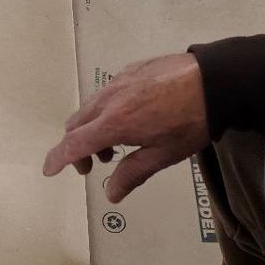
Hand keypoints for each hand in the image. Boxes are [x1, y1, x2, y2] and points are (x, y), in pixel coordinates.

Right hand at [42, 53, 210, 204]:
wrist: (215, 80)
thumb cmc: (191, 122)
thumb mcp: (164, 155)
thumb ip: (133, 174)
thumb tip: (112, 194)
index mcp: (114, 123)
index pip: (74, 144)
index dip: (58, 159)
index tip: (49, 170)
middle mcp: (108, 100)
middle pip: (75, 124)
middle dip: (77, 147)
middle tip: (97, 165)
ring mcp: (118, 81)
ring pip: (89, 107)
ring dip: (92, 129)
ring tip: (117, 145)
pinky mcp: (130, 70)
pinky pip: (105, 93)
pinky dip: (105, 111)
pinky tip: (131, 119)